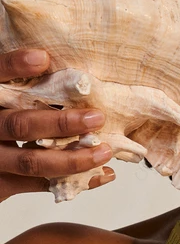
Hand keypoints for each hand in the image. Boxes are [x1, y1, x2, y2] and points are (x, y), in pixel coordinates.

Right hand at [0, 49, 113, 200]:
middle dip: (61, 124)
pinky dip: (75, 181)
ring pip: (31, 161)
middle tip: (96, 118)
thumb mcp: (7, 100)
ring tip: (104, 152)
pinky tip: (102, 175)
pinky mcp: (1, 185)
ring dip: (73, 159)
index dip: (14, 66)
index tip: (42, 58)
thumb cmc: (2, 122)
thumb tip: (59, 66)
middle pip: (20, 126)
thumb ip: (22, 89)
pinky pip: (40, 184)